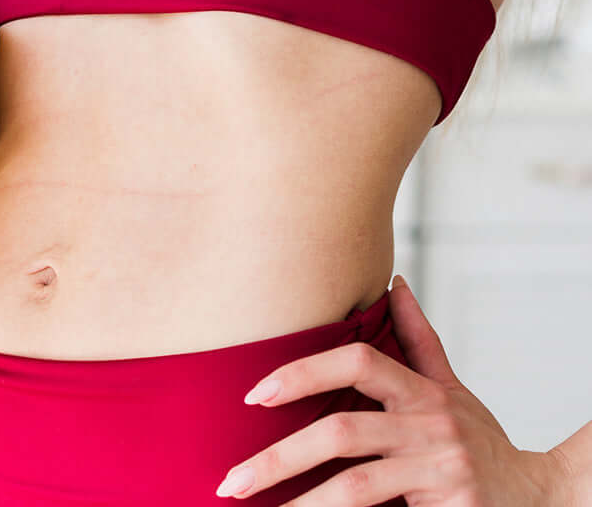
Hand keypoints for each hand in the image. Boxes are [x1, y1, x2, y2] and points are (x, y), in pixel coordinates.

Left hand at [218, 276, 583, 504]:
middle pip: (341, 432)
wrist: (539, 495)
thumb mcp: (451, 391)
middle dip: (277, 459)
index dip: (303, 371)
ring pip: (357, 484)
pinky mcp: (452, 503)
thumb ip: (419, 344)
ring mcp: (442, 468)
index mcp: (423, 393)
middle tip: (231, 481)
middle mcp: (433, 426)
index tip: (254, 395)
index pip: (358, 361)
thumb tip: (394, 285)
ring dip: (300, 503)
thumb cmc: (480, 443)